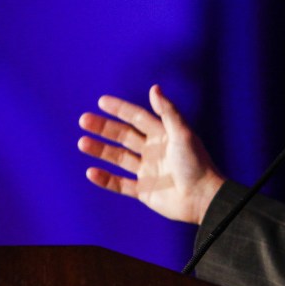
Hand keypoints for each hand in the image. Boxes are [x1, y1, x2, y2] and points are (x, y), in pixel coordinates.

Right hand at [77, 85, 224, 223]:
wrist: (203, 197)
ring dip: (100, 150)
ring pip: (119, 158)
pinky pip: (120, 184)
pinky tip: (91, 172)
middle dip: (104, 128)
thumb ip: (168, 112)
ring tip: (82, 142)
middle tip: (84, 120)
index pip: (138, 117)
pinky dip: (105, 179)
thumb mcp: (182, 133)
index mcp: (163, 134)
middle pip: (124, 135)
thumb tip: (154, 87)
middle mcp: (154, 150)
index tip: (102, 101)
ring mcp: (148, 170)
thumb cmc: (196, 163)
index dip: (120, 109)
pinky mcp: (145, 190)